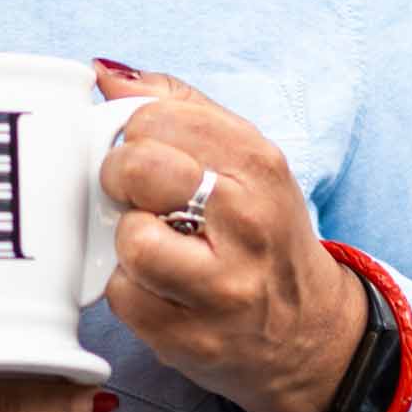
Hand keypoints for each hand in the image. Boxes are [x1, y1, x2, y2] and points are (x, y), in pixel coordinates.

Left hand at [89, 60, 368, 411]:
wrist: (307, 332)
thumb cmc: (262, 233)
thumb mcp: (245, 158)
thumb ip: (178, 107)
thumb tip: (104, 72)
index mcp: (258, 163)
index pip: (156, 117)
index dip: (135, 133)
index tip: (147, 152)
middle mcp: (248, 222)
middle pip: (138, 169)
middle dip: (120, 179)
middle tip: (137, 197)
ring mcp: (223, 287)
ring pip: (130, 239)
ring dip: (126, 241)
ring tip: (153, 244)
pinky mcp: (192, 339)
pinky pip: (123, 298)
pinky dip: (128, 290)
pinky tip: (157, 286)